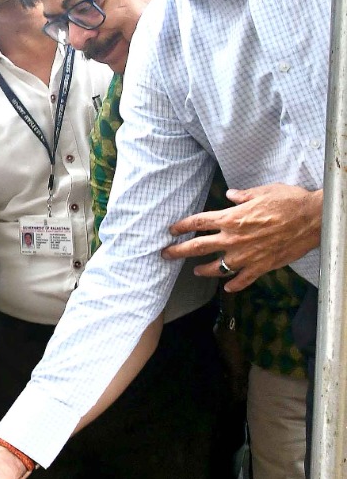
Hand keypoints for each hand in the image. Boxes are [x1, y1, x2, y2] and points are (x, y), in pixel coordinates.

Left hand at [163, 183, 321, 290]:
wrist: (312, 220)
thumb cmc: (289, 202)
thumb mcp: (263, 192)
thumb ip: (243, 196)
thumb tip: (231, 194)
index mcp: (232, 218)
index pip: (199, 222)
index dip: (182, 225)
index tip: (172, 230)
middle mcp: (234, 239)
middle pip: (198, 247)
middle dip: (179, 251)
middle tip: (166, 255)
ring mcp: (246, 256)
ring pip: (216, 268)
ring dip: (203, 270)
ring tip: (196, 271)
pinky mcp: (261, 267)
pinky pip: (242, 280)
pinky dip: (233, 284)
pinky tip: (227, 286)